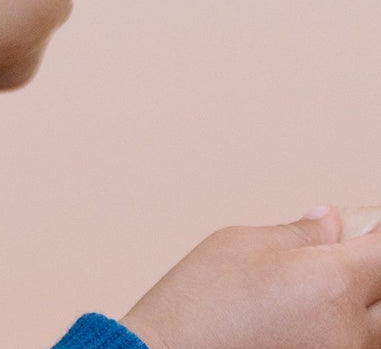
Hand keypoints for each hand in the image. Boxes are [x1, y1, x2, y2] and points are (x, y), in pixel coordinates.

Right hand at [118, 206, 380, 348]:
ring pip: (377, 331)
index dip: (379, 236)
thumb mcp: (240, 244)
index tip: (371, 228)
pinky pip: (356, 347)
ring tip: (321, 289)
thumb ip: (297, 234)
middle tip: (349, 259)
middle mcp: (349, 329)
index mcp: (331, 283)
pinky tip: (315, 315)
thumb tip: (331, 224)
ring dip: (364, 307)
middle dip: (373, 273)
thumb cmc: (198, 304)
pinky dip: (348, 330)